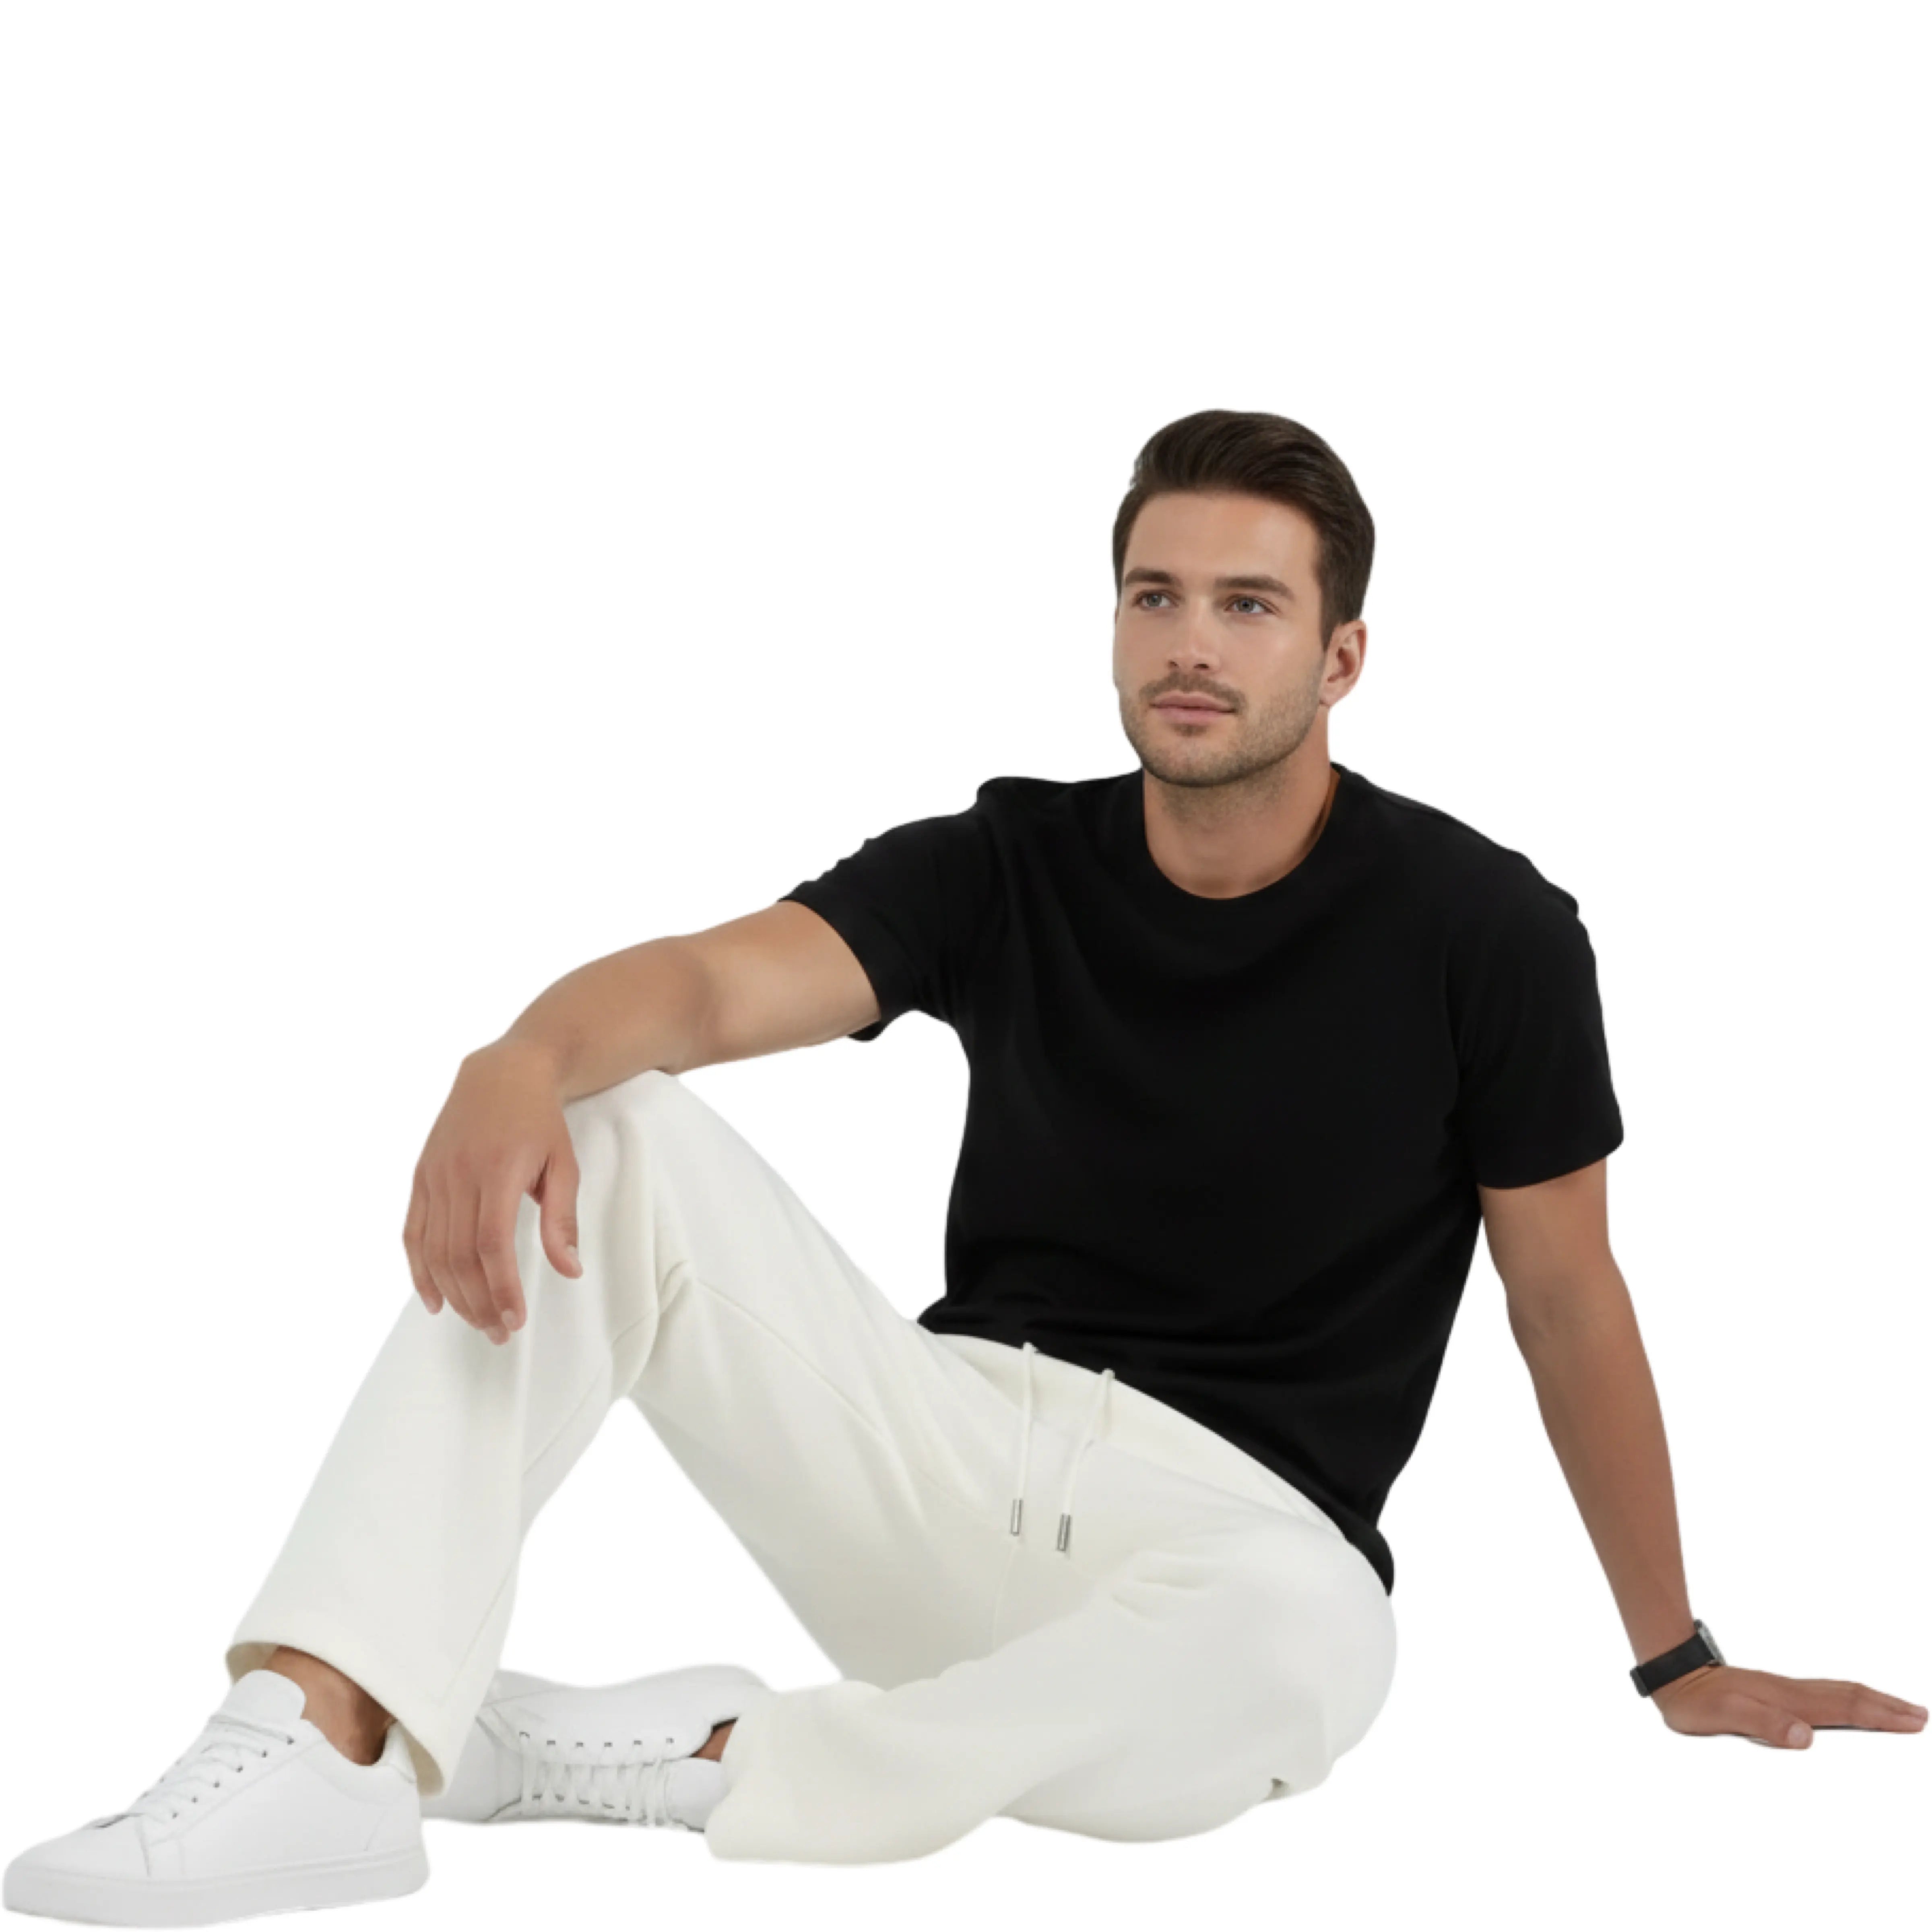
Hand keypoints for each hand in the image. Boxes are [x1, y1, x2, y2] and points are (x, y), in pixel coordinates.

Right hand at [402, 1040, 584, 1342]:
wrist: (502, 1074)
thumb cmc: (540, 1122)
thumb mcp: (564, 1164)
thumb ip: (562, 1219)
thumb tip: (569, 1270)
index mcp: (498, 1171)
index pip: (492, 1244)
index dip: (500, 1288)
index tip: (514, 1321)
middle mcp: (459, 1175)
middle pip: (459, 1255)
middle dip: (478, 1302)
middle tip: (499, 1333)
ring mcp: (434, 1176)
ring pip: (433, 1250)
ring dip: (452, 1294)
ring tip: (476, 1322)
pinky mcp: (420, 1177)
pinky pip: (412, 1232)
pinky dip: (419, 1270)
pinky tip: (434, 1300)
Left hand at [1650, 1661, 1928, 1747]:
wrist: (1674, 1675)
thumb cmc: (1697, 1701)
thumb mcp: (1725, 1717)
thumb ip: (1765, 1725)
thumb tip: (1806, 1737)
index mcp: (1788, 1700)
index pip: (1844, 1708)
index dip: (1881, 1716)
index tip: (1914, 1721)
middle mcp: (1791, 1692)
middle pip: (1849, 1696)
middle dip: (1887, 1706)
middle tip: (1920, 1715)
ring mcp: (1785, 1690)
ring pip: (1837, 1693)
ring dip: (1871, 1701)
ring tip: (1898, 1709)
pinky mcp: (1776, 1693)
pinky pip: (1822, 1696)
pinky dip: (1847, 1701)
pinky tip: (1849, 1708)